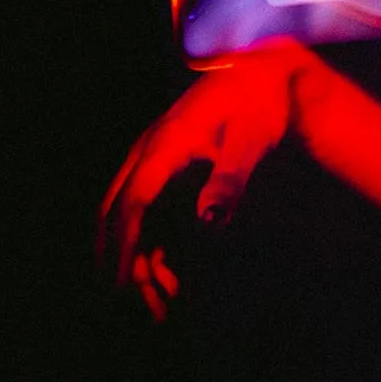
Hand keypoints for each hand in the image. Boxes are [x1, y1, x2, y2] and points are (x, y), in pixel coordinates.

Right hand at [98, 40, 306, 318]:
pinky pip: (145, 214)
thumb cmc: (260, 103)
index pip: (133, 202)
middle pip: (116, 213)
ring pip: (127, 218)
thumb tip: (208, 222)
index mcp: (165, 144)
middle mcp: (148, 152)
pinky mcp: (163, 170)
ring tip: (160, 306)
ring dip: (137, 260)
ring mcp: (152, 160)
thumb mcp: (252, 139)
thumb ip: (230, 180)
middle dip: (120, 262)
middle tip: (138, 307)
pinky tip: (172, 281)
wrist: (264, 74)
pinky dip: (151, 248)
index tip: (122, 286)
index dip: (125, 245)